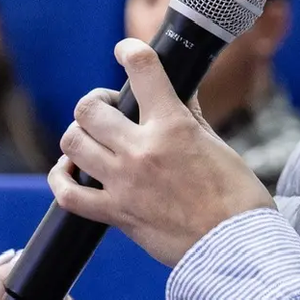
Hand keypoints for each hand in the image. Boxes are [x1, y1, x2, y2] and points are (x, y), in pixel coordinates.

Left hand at [55, 38, 274, 266]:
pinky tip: (71, 170)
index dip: (130, 52)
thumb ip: (189, 116)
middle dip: (96, 103)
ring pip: (73, 142)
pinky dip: (61, 178)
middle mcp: (141, 150)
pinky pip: (68, 194)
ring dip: (78, 135)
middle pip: (89, 109)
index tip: (126, 52)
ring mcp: (123, 183)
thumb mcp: (217, 145)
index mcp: (172, 126)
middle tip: (109, 110)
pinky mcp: (116, 214)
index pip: (142, 70)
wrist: (237, 247)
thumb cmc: (237, 198)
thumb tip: (178, 90)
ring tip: (93, 139)